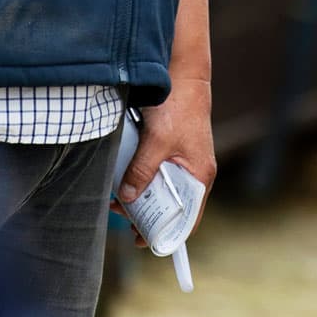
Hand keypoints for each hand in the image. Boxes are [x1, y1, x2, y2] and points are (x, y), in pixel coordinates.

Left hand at [115, 76, 214, 237]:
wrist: (181, 75)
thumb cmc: (178, 106)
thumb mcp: (157, 142)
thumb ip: (142, 171)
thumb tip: (127, 198)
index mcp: (199, 176)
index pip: (188, 218)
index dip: (168, 234)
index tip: (144, 241)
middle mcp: (193, 172)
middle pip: (171, 207)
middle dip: (146, 214)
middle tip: (122, 217)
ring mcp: (182, 162)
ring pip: (160, 190)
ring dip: (140, 197)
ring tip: (116, 199)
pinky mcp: (170, 152)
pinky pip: (155, 174)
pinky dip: (139, 179)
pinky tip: (122, 180)